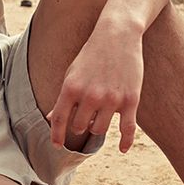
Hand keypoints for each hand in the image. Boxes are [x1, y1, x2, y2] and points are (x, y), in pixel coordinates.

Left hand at [45, 24, 142, 152]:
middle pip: (80, 127)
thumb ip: (63, 98)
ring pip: (99, 129)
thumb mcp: (71, 73)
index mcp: (71, 88)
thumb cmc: (91, 55)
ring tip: (99, 114)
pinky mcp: (131, 100)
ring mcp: (112, 99)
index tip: (56, 145)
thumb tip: (52, 119)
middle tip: (85, 115)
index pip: (60, 120)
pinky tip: (122, 149)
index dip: (56, 135)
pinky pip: (127, 129)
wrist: (118, 35)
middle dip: (80, 125)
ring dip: (97, 126)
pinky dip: (125, 141)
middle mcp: (90, 96)